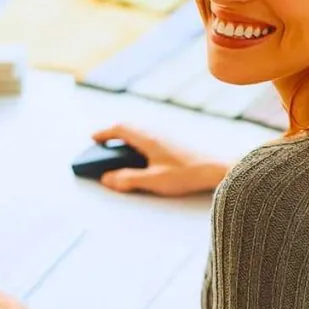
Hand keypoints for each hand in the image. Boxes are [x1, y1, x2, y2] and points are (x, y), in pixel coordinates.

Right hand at [92, 124, 229, 195]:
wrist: (216, 168)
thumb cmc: (187, 174)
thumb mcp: (153, 181)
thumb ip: (128, 180)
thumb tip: (107, 179)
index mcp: (148, 138)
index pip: (120, 128)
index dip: (104, 133)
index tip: (93, 139)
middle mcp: (156, 132)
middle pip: (129, 127)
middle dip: (113, 135)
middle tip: (102, 145)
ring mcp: (166, 135)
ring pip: (140, 131)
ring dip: (126, 138)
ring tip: (118, 152)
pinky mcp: (174, 141)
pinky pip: (149, 136)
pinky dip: (138, 142)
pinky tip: (141, 156)